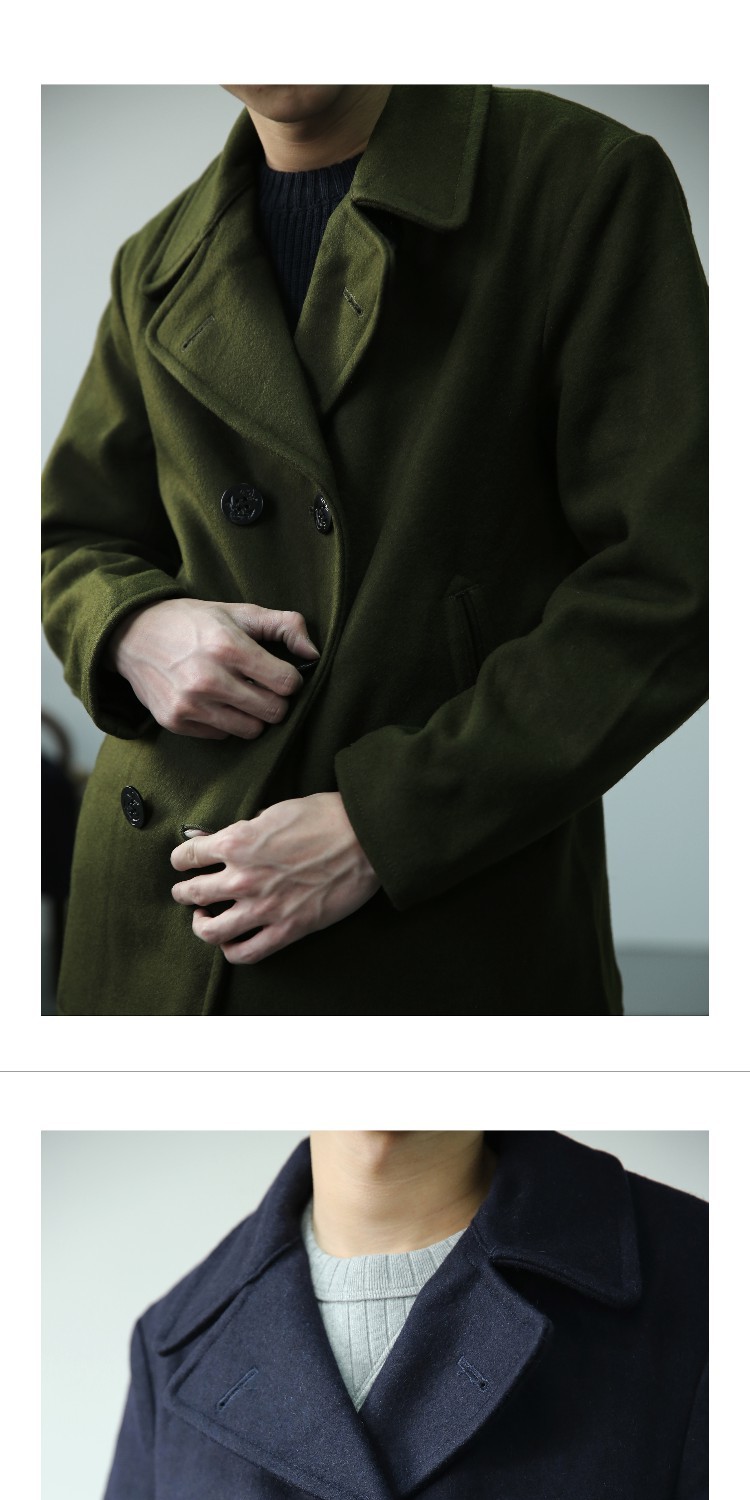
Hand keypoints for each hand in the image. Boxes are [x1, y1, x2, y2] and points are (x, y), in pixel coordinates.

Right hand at [109, 599, 318, 738]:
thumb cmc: (193, 622)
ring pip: (251, 730)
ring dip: (252, 715)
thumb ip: (284, 626)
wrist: (133, 636)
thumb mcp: (238, 612)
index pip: (287, 684)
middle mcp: (208, 679)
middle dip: (275, 700)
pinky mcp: (175, 721)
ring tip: (239, 694)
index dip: (290, 679)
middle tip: (261, 686)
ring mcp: (190, 704)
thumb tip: (313, 653)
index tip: (279, 673)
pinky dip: (224, 721)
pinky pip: (222, 735)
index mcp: (228, 647)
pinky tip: (213, 701)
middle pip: (273, 712)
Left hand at [170, 793, 380, 962]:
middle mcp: (243, 877)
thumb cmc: (325, 817)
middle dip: (183, 892)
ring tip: (204, 918)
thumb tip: (212, 839)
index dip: (181, 859)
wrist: (365, 838)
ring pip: (209, 931)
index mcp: (238, 842)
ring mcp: (263, 908)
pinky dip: (230, 950)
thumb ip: (240, 829)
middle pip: (191, 894)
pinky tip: (232, 940)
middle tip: (187, 892)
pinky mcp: (286, 929)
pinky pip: (245, 952)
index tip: (184, 862)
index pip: (187, 856)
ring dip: (200, 924)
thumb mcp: (273, 811)